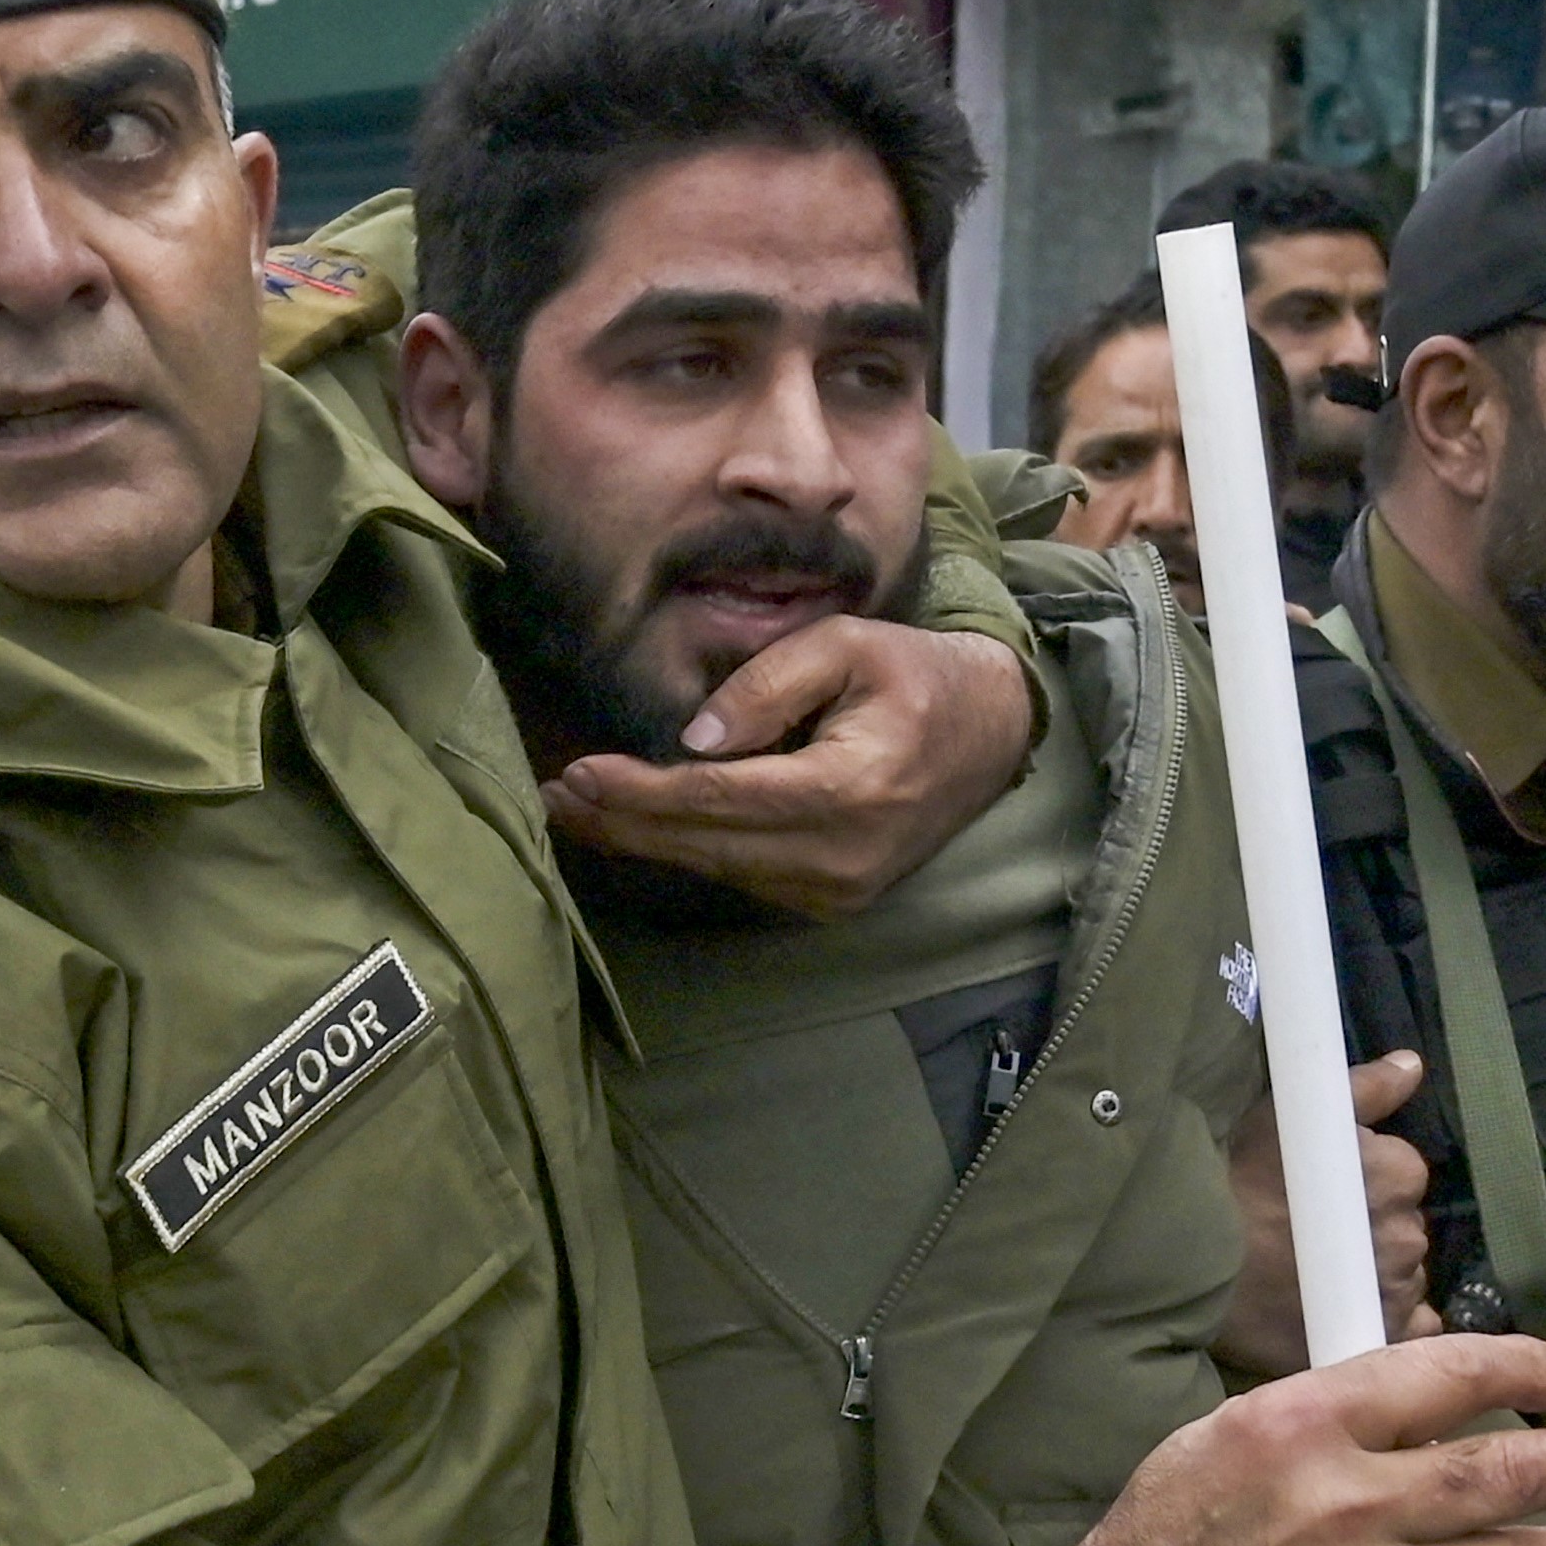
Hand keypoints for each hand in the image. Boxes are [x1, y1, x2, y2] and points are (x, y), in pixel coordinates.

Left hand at [540, 622, 1032, 920]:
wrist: (991, 735)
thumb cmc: (915, 676)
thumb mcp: (847, 644)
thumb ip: (767, 682)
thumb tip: (693, 736)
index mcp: (848, 791)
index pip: (718, 798)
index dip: (639, 790)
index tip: (576, 771)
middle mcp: (842, 858)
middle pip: (706, 846)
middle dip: (623, 822)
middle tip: (553, 796)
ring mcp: (840, 891)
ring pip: (718, 869)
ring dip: (644, 841)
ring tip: (577, 809)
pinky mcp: (834, 901)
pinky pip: (743, 877)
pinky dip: (688, 851)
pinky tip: (640, 826)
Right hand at [1218, 1053, 1437, 1375]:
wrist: (1190, 1262)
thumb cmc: (1235, 1180)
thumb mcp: (1288, 1115)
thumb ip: (1363, 1088)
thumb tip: (1412, 1064)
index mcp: (1397, 1172)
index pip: (1399, 1171)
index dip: (1362, 1178)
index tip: (1316, 1189)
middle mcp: (1408, 1233)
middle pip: (1400, 1225)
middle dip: (1368, 1226)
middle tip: (1307, 1232)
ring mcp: (1396, 1290)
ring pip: (1399, 1275)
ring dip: (1372, 1272)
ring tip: (1312, 1275)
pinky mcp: (1379, 1335)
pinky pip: (1406, 1324)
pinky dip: (1386, 1316)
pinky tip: (1341, 1309)